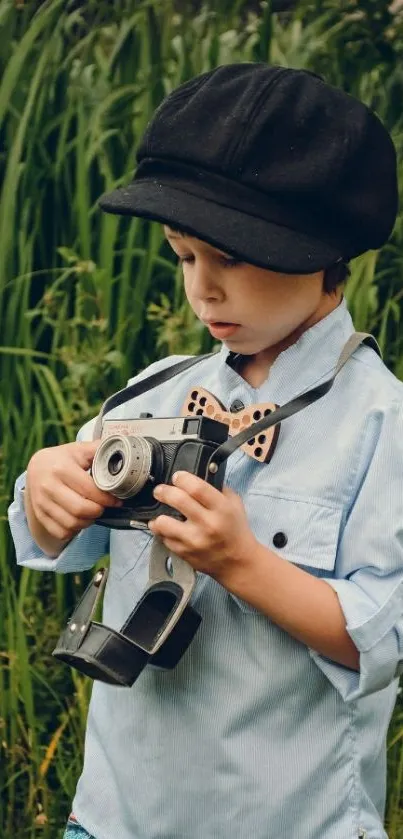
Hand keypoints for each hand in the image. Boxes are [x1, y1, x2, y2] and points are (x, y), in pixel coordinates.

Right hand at [25, 440, 121, 545]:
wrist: (37, 467)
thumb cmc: (63, 459)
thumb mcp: (79, 449)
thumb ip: (99, 450)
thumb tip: (122, 453)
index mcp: (61, 468)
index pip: (89, 490)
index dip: (107, 498)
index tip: (117, 500)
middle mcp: (48, 486)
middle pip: (80, 510)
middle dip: (99, 511)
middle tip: (105, 507)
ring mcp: (41, 502)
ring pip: (71, 524)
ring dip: (88, 521)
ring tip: (93, 512)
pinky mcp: (39, 515)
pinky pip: (61, 532)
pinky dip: (74, 530)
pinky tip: (80, 519)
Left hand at [148, 471, 256, 585]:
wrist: (238, 562)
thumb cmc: (236, 530)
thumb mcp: (234, 504)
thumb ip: (217, 488)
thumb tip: (196, 474)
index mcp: (221, 509)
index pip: (196, 487)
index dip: (182, 478)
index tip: (177, 477)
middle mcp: (207, 524)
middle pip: (177, 500)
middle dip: (163, 491)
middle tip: (160, 491)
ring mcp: (194, 541)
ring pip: (163, 522)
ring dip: (158, 516)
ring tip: (161, 513)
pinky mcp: (184, 553)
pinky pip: (163, 538)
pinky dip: (163, 532)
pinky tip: (168, 529)